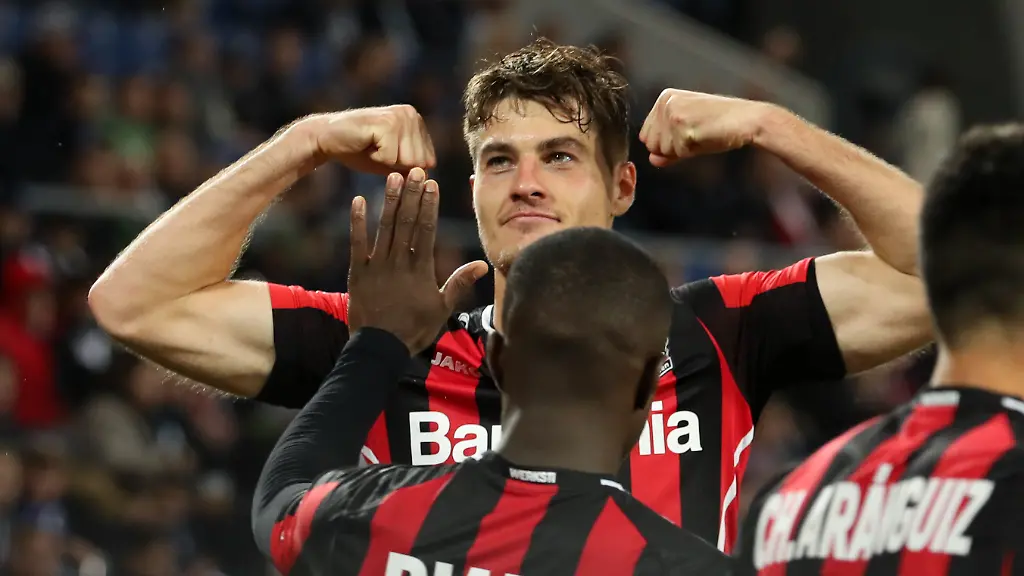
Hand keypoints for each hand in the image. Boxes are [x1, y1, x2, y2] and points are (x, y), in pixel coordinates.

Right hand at [309, 105, 435, 174]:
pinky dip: (376, 159)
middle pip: (419, 162)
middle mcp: (412, 114)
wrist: (327, 138)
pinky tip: (366, 145)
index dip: (404, 167)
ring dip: (386, 162)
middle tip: (377, 150)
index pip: (428, 161)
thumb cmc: (360, 151)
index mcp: (417, 121)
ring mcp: (400, 116)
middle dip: (396, 165)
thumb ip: (413, 167)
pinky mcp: (386, 123)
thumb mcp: (394, 161)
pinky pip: (391, 159)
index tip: (386, 154)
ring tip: (373, 147)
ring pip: (407, 161)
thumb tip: (430, 181)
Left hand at [347, 167, 488, 352]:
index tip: (432, 184)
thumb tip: (482, 264)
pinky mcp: (357, 272)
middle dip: (412, 195)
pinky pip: (356, 243)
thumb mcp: (441, 309)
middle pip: (406, 222)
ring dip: (390, 201)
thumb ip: (459, 283)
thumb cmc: (414, 330)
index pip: (426, 230)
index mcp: (420, 269)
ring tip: (393, 177)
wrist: (379, 348)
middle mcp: (398, 262)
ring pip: (384, 227)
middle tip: (415, 170)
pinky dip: (357, 222)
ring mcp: (376, 266)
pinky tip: (358, 201)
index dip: (429, 205)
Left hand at [639, 89, 772, 166]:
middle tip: (696, 134)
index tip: (689, 132)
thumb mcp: (688, 134)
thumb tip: (651, 160)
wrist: (747, 121)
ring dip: (682, 150)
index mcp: (665, 98)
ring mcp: (673, 113)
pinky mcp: (682, 126)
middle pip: (650, 144)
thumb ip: (667, 147)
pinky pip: (677, 153)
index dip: (666, 144)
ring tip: (702, 134)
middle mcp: (666, 102)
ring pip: (661, 150)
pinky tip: (706, 137)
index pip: (646, 136)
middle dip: (671, 149)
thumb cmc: (720, 126)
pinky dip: (692, 152)